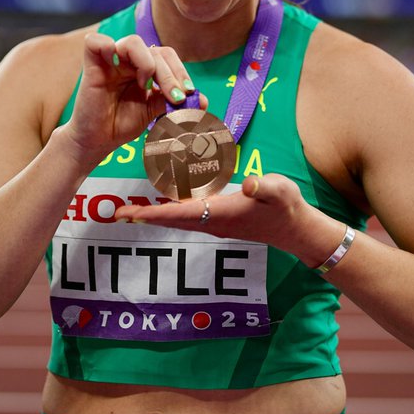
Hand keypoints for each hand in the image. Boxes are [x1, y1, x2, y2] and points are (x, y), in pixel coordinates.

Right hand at [60, 31, 205, 163]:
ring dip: (148, 63)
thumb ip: (174, 102)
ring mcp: (110, 60)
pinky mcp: (91, 65)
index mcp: (144, 68)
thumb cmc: (122, 124)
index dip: (181, 72)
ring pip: (133, 42)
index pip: (167, 56)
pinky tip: (118, 66)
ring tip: (146, 86)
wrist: (97, 142)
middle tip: (177, 97)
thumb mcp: (154, 111)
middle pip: (156, 50)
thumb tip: (203, 100)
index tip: (189, 94)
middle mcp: (128, 60)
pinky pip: (95, 42)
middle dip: (171, 74)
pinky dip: (107, 46)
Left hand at [114, 173, 343, 263]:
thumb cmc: (287, 207)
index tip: (130, 213)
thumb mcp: (279, 190)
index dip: (154, 212)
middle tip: (117, 214)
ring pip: (177, 219)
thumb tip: (248, 183)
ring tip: (132, 210)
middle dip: (144, 216)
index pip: (180, 213)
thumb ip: (264, 186)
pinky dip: (171, 211)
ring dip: (155, 215)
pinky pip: (188, 216)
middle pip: (171, 219)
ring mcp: (215, 223)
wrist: (296, 229)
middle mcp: (212, 221)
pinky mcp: (220, 220)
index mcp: (220, 213)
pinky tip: (164, 203)